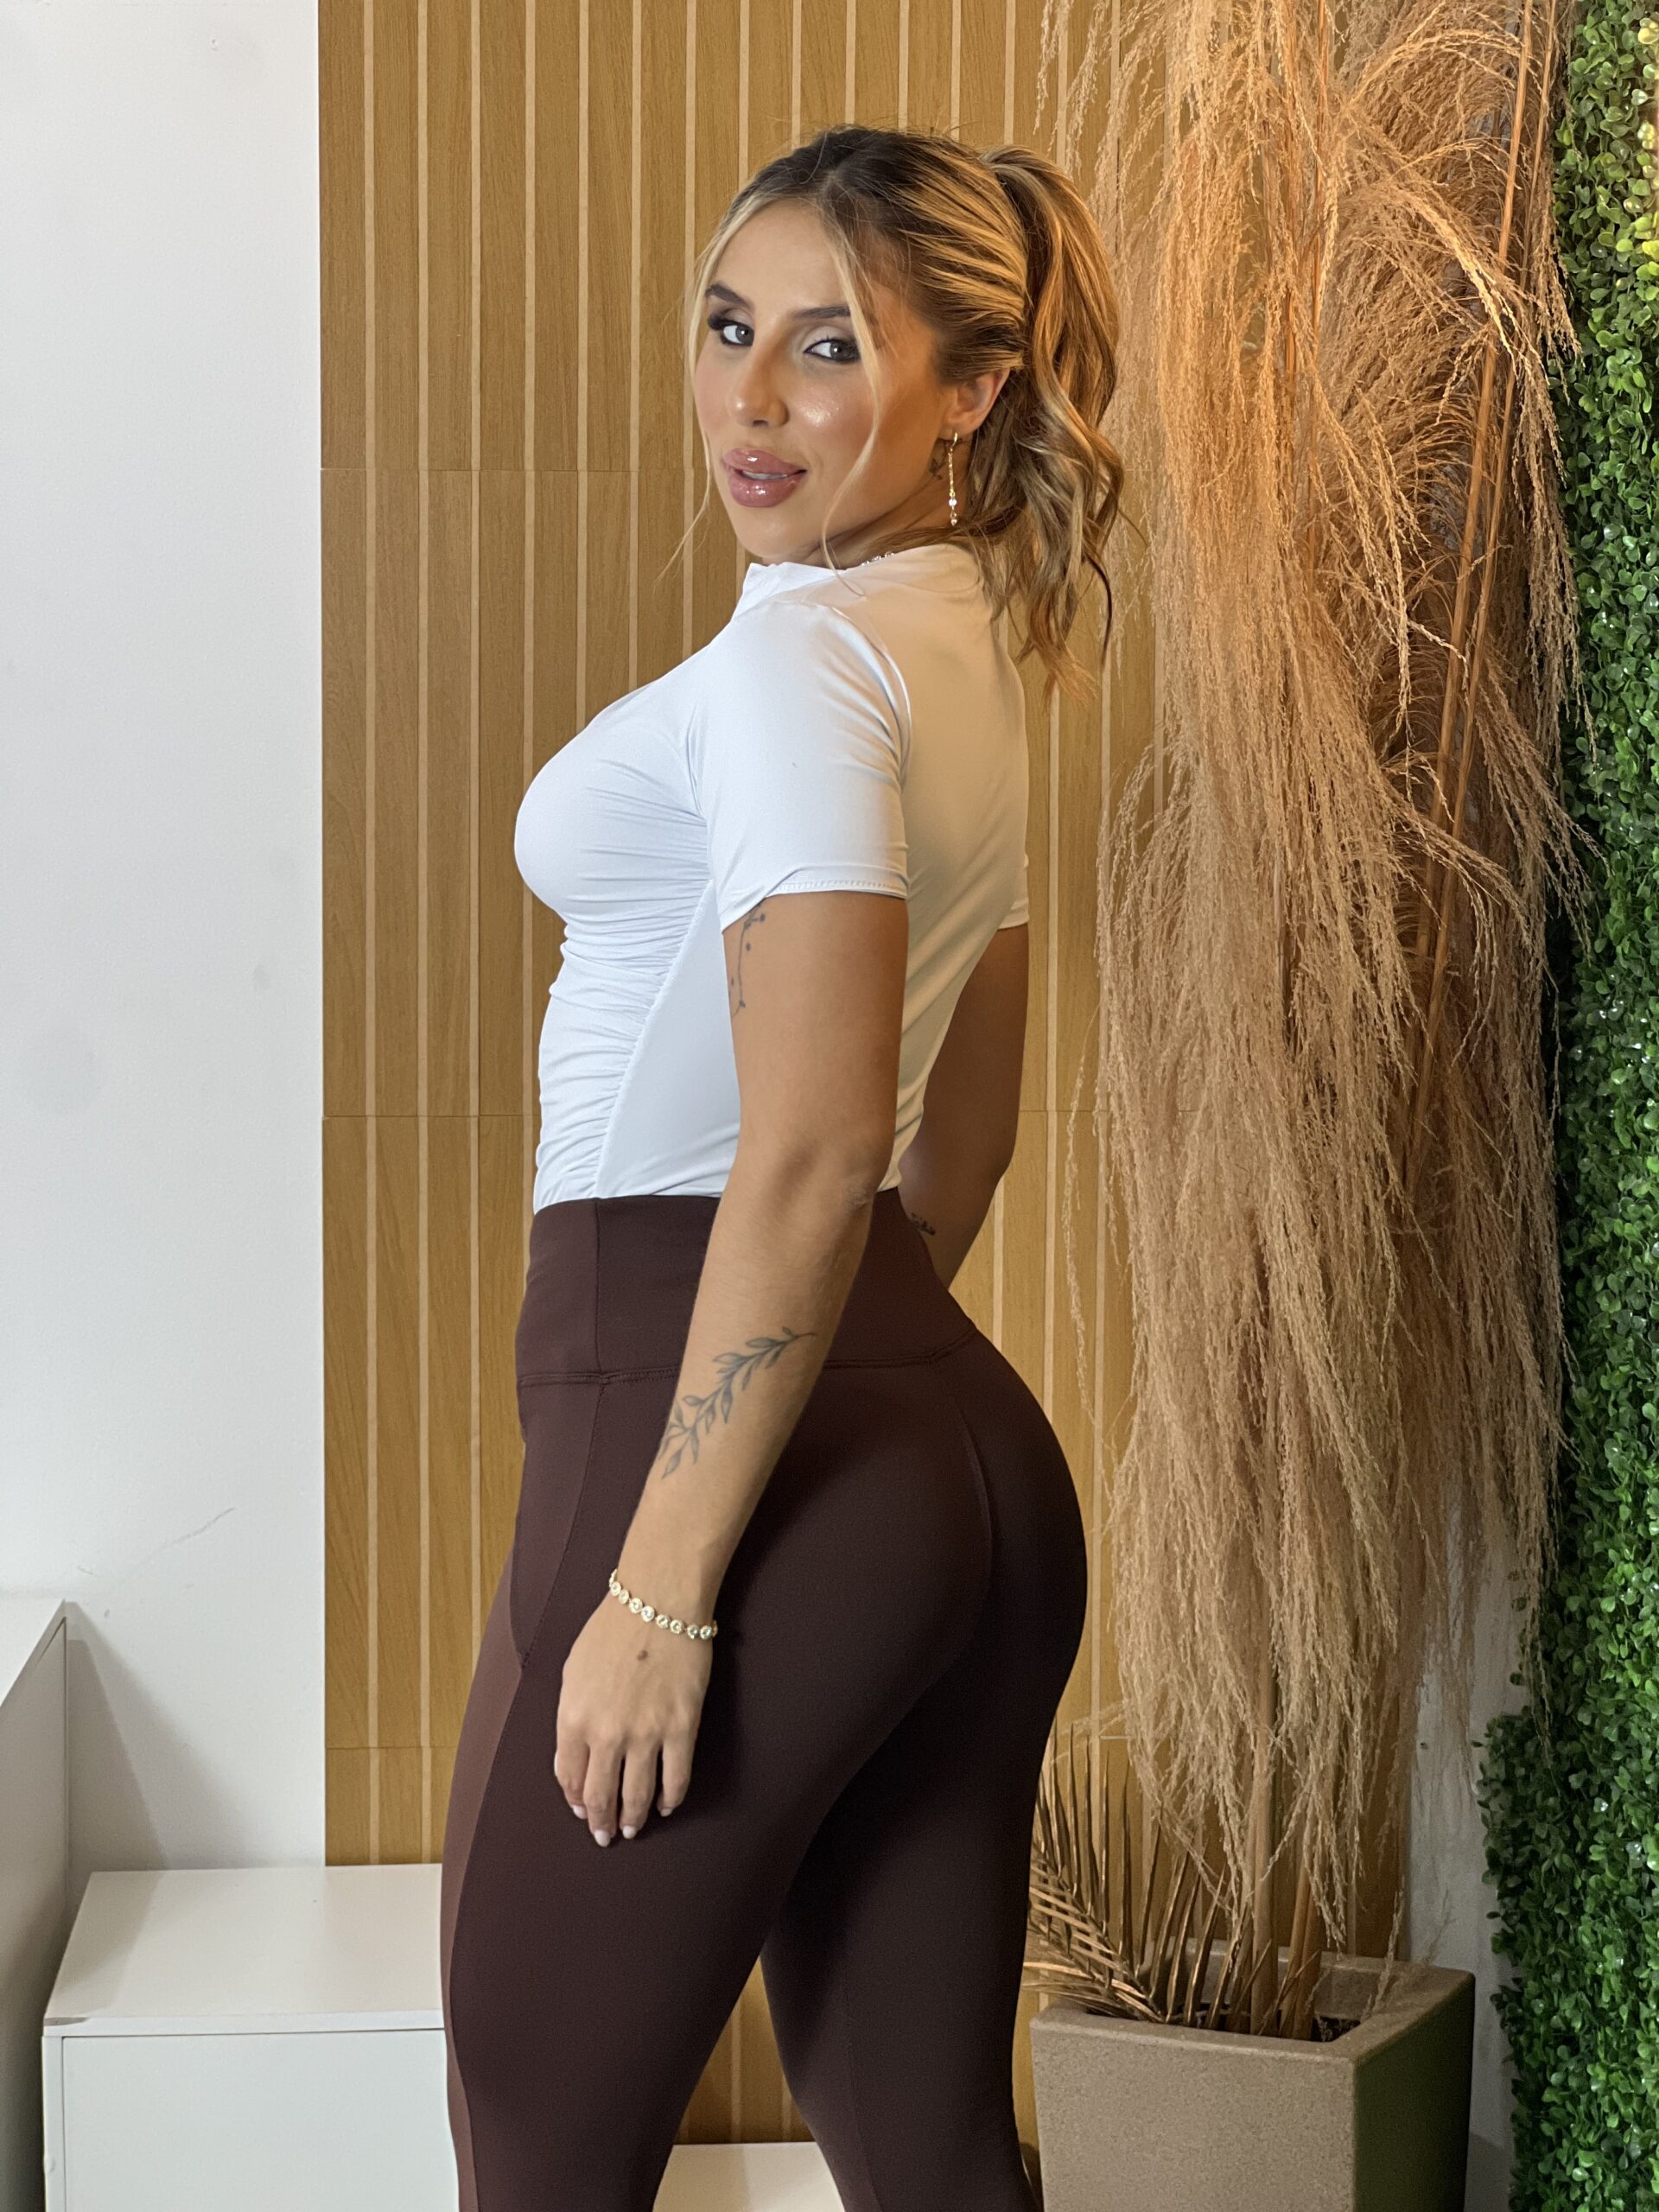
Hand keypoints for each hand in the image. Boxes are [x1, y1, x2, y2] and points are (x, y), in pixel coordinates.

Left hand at [556, 1587, 712, 1843]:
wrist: (658, 1602)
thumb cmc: (612, 1628)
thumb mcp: (573, 1670)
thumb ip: (570, 1714)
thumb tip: (573, 1755)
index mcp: (573, 1717)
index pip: (569, 1777)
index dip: (575, 1800)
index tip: (582, 1810)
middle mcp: (606, 1733)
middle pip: (600, 1796)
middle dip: (601, 1822)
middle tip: (605, 1835)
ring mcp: (645, 1734)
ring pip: (636, 1796)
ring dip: (633, 1818)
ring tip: (633, 1828)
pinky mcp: (681, 1728)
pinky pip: (676, 1779)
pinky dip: (670, 1799)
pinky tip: (666, 1804)